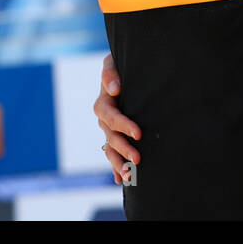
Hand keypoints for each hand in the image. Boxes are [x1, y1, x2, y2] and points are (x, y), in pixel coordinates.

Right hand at [94, 52, 141, 183]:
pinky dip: (116, 167)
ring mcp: (109, 131)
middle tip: (138, 159)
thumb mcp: (113, 63)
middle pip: (111, 138)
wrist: (124, 75)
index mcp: (103, 104)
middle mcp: (104, 120)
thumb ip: (110, 72)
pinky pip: (113, 154)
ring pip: (111, 150)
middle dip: (124, 149)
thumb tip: (115, 88)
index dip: (124, 126)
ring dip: (119, 163)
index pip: (111, 117)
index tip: (138, 133)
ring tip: (129, 176)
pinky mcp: (116, 137)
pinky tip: (121, 180)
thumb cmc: (120, 67)